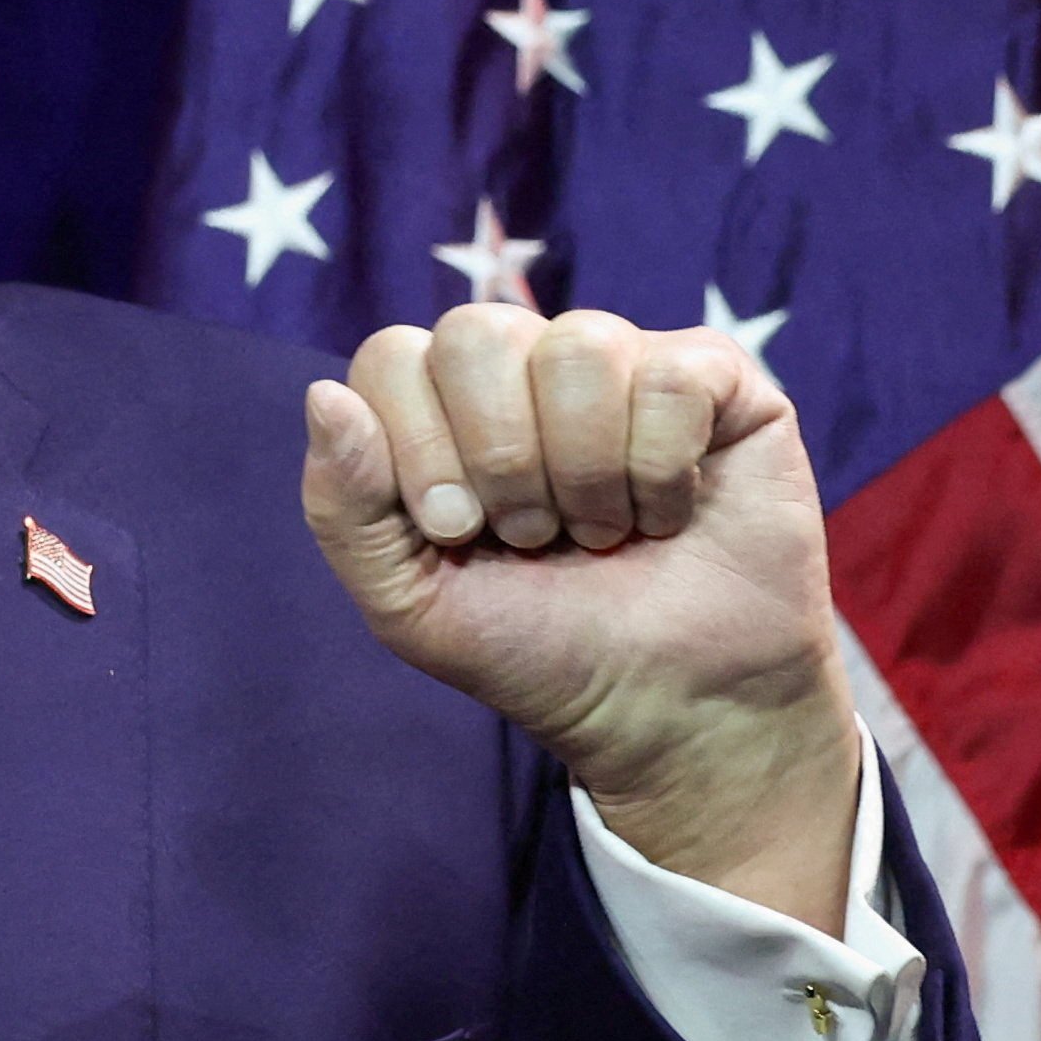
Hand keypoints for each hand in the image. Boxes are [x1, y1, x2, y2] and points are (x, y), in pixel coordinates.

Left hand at [300, 306, 859, 930]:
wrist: (666, 708)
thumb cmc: (537, 649)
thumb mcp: (409, 602)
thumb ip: (343, 506)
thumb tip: (323, 396)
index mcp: (442, 404)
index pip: (392, 357)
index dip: (418, 447)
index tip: (457, 532)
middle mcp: (528, 365)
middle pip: (476, 332)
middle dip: (499, 457)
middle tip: (533, 535)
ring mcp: (624, 361)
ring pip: (579, 345)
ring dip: (583, 472)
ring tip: (603, 533)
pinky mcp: (717, 378)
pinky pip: (672, 375)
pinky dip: (661, 468)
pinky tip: (667, 514)